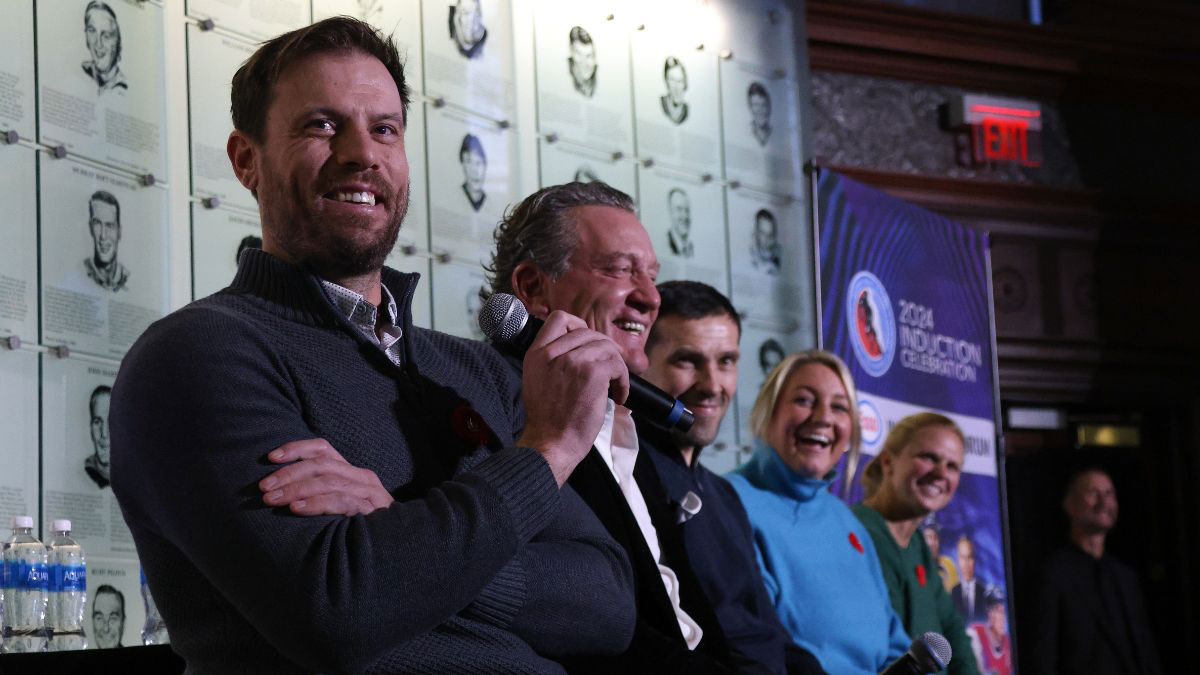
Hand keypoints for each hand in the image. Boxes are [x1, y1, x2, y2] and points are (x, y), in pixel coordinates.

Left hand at [259, 439, 393, 515]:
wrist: (400, 546)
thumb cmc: (363, 528)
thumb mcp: (343, 504)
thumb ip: (322, 494)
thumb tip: (281, 491)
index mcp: (352, 472)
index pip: (323, 449)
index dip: (296, 449)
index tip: (271, 457)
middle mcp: (361, 478)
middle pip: (321, 465)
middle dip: (288, 473)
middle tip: (263, 487)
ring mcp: (368, 494)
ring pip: (328, 481)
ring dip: (296, 489)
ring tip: (272, 499)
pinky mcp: (371, 511)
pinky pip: (341, 502)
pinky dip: (316, 504)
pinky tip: (296, 509)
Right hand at [516, 311, 628, 485]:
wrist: (550, 443)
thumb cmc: (548, 420)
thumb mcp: (537, 380)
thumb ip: (553, 360)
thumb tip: (581, 348)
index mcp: (536, 354)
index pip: (559, 318)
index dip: (578, 326)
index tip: (588, 345)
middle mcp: (551, 353)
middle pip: (587, 331)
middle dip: (604, 349)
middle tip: (609, 370)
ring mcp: (571, 360)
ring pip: (605, 346)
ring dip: (616, 366)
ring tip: (614, 387)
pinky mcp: (591, 372)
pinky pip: (617, 364)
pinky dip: (623, 381)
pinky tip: (618, 397)